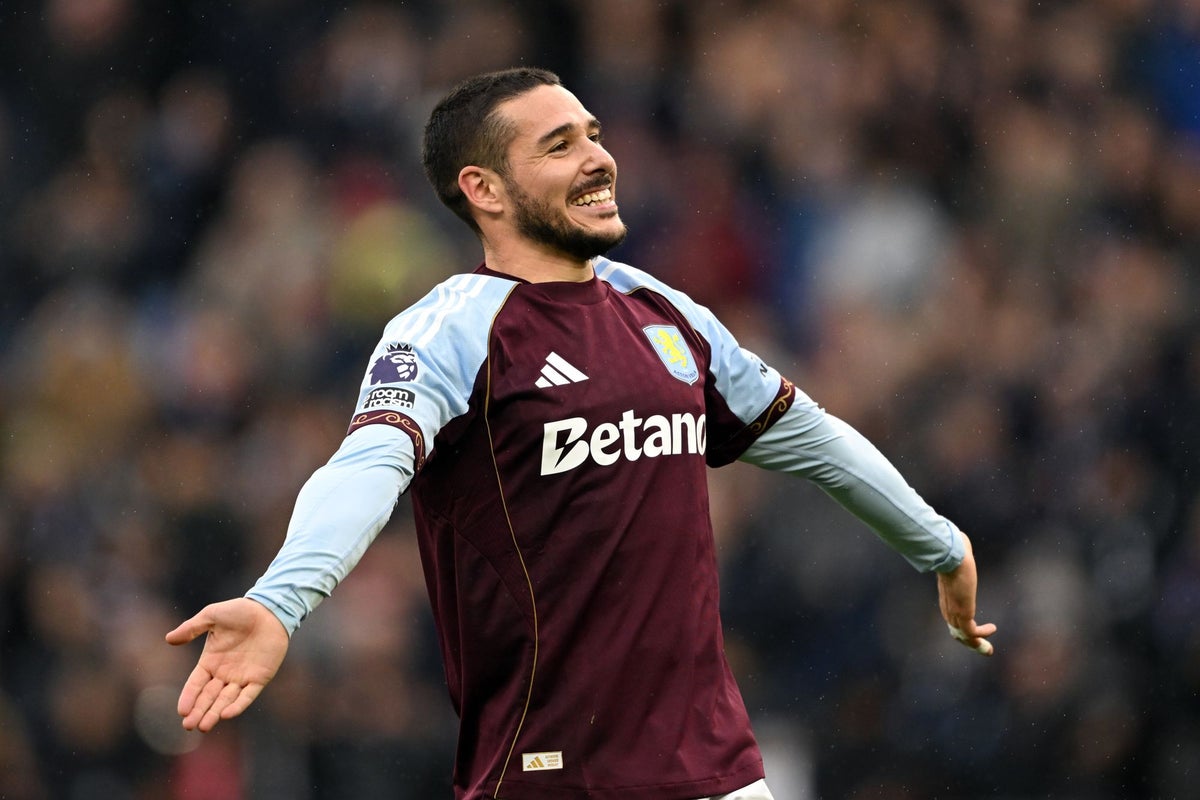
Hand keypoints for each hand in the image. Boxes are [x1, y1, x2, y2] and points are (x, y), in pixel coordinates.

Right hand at [165, 597, 289, 730]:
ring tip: (204, 726)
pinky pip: (247, 695)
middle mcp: (224, 673)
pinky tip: (227, 714)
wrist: (269, 609)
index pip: (196, 684)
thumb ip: (191, 628)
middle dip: (199, 711)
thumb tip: (168, 639)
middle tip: (189, 725)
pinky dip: (238, 705)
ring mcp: (242, 677)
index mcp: (211, 661)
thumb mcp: (212, 616)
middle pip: (208, 697)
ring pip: (225, 700)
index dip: (188, 697)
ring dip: (215, 713)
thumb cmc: (240, 611)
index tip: (181, 711)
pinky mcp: (260, 678)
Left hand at [936, 530, 996, 655]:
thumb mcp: (957, 558)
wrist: (951, 555)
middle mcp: (948, 609)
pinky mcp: (963, 613)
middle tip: (985, 649)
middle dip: (972, 644)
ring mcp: (954, 612)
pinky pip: (971, 633)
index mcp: (947, 599)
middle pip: (957, 634)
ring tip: (989, 649)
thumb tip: (960, 538)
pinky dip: (982, 635)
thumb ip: (959, 555)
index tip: (976, 634)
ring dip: (978, 645)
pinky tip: (993, 629)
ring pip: (964, 637)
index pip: (953, 621)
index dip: (963, 630)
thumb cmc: (954, 553)